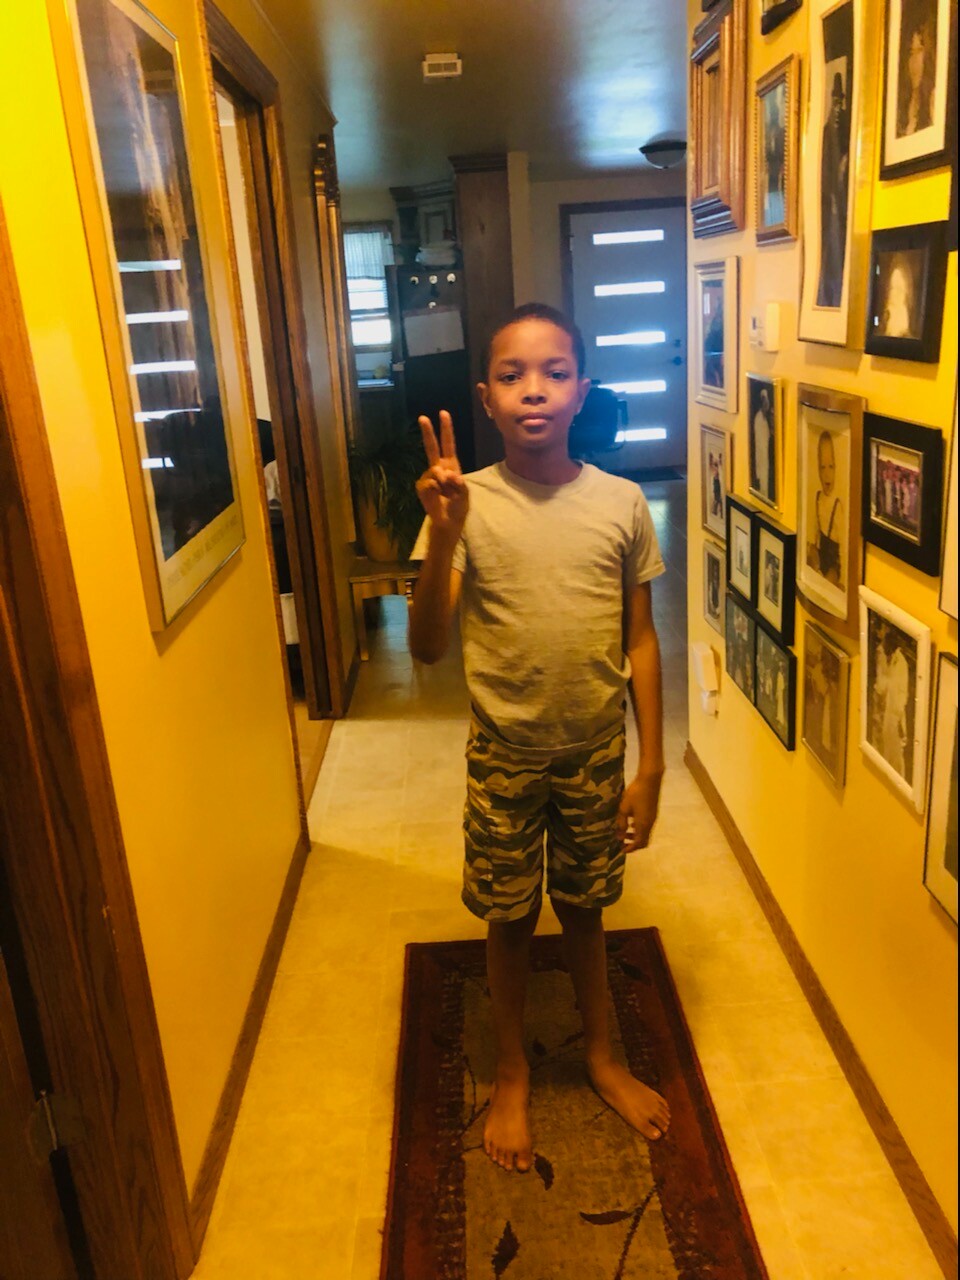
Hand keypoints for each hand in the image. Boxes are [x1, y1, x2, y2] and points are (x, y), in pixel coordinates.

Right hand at [416, 410, 468, 538]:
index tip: (443, 413)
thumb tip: (446, 474)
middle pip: (432, 447)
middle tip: (422, 417)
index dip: (446, 429)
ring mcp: (428, 476)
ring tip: (447, 495)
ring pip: (435, 472)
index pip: (448, 444)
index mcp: (451, 465)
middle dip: (428, 432)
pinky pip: (429, 483)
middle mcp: (438, 467)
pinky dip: (436, 490)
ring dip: (444, 485)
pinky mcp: (421, 486)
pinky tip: (438, 497)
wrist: (448, 522)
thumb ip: (459, 483)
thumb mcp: (465, 494)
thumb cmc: (458, 507)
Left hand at [616, 770, 663, 852]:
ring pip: (645, 833)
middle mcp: (650, 824)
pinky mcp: (653, 812)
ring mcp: (653, 818)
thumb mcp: (624, 808)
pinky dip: (639, 829)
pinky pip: (647, 826)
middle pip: (644, 841)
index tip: (622, 850)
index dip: (630, 848)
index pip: (638, 843)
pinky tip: (631, 822)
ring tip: (625, 833)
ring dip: (636, 836)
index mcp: (643, 825)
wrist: (650, 780)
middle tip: (623, 843)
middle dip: (634, 844)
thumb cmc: (635, 793)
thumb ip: (622, 822)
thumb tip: (620, 835)